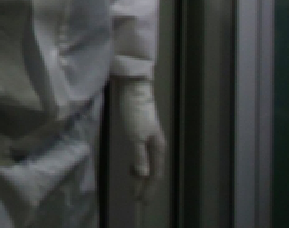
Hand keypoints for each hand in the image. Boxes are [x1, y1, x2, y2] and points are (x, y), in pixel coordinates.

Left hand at [115, 77, 167, 202]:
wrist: (133, 87)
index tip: (141, 202)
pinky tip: (131, 168)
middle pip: (152, 170)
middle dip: (145, 185)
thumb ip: (139, 157)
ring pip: (146, 163)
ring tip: (133, 187)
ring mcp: (148, 138)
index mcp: (158, 148)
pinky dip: (136, 165)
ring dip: (140, 176)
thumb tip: (143, 176)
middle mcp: (156, 145)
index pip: (155, 174)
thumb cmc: (135, 111)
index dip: (148, 189)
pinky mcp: (139, 132)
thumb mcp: (136, 136)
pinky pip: (140, 155)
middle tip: (137, 199)